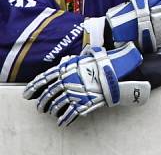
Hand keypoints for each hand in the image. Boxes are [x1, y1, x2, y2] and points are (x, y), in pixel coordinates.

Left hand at [23, 43, 149, 126]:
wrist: (117, 69)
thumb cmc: (102, 61)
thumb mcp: (84, 57)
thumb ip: (71, 62)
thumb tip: (64, 63)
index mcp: (65, 70)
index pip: (43, 80)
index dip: (32, 88)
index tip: (26, 94)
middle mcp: (66, 82)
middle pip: (47, 95)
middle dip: (42, 103)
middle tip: (40, 107)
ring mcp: (73, 93)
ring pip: (56, 106)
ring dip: (51, 111)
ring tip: (51, 113)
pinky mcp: (82, 103)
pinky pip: (69, 114)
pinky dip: (63, 119)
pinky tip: (61, 122)